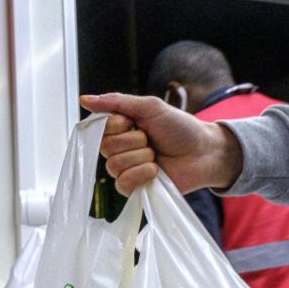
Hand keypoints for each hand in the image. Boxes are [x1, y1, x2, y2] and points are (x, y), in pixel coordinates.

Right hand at [80, 93, 243, 195]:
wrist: (204, 152)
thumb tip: (84, 99)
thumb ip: (116, 102)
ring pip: (114, 165)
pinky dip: (142, 174)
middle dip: (134, 141)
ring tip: (156, 156)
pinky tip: (155, 171)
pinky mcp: (133, 188)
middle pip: (106, 148)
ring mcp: (125, 169)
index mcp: (120, 129)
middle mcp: (119, 149)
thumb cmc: (181, 128)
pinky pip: (123, 183)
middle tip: (151, 140)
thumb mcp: (150, 107)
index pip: (100, 129)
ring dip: (141, 158)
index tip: (136, 123)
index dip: (118, 126)